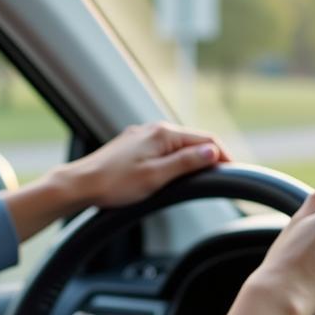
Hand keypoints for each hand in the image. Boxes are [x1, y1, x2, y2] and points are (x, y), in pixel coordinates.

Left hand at [2, 122, 229, 242]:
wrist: (80, 185)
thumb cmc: (114, 184)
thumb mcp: (157, 176)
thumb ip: (186, 163)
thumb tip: (213, 152)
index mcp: (162, 133)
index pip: (206, 140)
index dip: (224, 156)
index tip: (234, 173)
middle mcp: (153, 129)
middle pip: (193, 140)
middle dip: (210, 157)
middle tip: (224, 177)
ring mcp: (141, 137)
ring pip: (178, 146)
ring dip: (193, 159)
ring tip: (204, 177)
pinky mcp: (133, 147)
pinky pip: (163, 150)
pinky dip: (176, 160)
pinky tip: (176, 174)